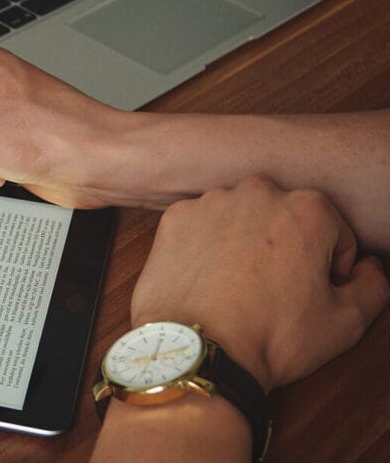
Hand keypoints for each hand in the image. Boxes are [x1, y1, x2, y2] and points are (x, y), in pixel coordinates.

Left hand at [130, 176, 388, 391]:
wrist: (199, 352)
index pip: (333, 234)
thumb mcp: (346, 322)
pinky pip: (200, 227)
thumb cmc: (272, 338)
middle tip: (272, 293)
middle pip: (284, 220)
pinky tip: (206, 280)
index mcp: (309, 208)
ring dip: (243, 244)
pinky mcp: (175, 219)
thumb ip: (372, 284)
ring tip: (236, 288)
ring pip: (240, 219)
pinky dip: (204, 247)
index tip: (310, 295)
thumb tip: (367, 267)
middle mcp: (258, 192)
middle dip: (285, 249)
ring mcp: (211, 203)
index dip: (327, 270)